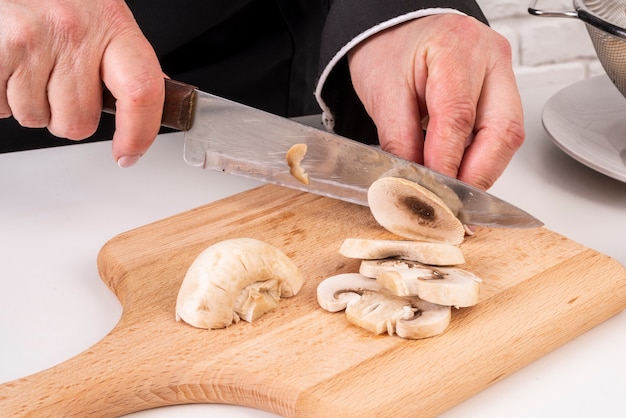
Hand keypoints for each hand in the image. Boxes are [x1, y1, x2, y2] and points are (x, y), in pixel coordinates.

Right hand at [0, 0, 163, 165]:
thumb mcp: (107, 17)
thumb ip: (127, 60)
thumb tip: (156, 94)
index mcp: (114, 26)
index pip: (142, 93)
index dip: (139, 134)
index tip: (129, 153)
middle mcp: (75, 33)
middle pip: (78, 122)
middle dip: (67, 117)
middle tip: (60, 86)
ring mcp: (32, 40)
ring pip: (36, 118)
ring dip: (32, 105)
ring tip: (31, 68)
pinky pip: (1, 106)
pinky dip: (2, 98)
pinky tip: (9, 68)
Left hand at [348, 14, 523, 189]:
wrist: (399, 27)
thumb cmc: (390, 48)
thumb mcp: (382, 92)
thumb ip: (399, 140)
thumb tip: (413, 182)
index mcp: (455, 49)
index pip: (458, 117)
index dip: (449, 163)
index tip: (436, 195)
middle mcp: (490, 58)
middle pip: (502, 130)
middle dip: (479, 176)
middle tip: (456, 206)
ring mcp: (502, 73)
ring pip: (508, 134)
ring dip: (483, 170)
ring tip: (456, 193)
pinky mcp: (502, 89)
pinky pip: (501, 131)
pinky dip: (481, 157)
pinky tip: (462, 172)